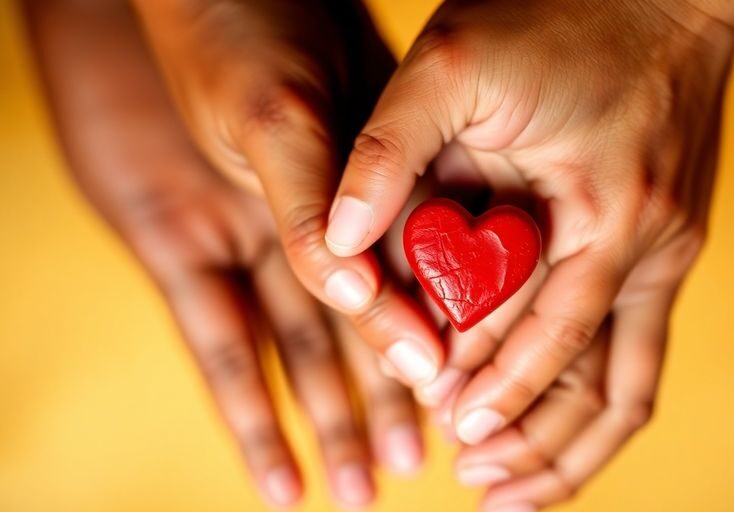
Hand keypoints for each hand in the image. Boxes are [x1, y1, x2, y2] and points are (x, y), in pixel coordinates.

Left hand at [25, 1, 422, 506]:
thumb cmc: (240, 31)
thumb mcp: (281, 111)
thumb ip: (320, 198)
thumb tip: (360, 289)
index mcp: (355, 191)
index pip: (408, 285)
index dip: (431, 349)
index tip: (463, 409)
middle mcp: (306, 223)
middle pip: (357, 331)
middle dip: (387, 404)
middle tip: (419, 472)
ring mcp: (245, 237)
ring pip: (294, 349)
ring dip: (330, 418)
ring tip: (365, 485)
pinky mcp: (174, 242)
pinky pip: (212, 339)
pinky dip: (240, 405)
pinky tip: (271, 460)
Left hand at [327, 0, 733, 507]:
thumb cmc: (560, 12)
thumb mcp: (456, 62)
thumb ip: (390, 150)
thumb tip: (334, 240)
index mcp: (607, 213)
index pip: (544, 334)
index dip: (491, 386)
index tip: (446, 426)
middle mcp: (650, 247)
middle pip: (604, 388)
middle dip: (541, 445)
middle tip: (482, 485)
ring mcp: (666, 249)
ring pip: (630, 381)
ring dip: (572, 438)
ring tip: (516, 483)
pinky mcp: (661, 240)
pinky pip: (632, 341)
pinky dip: (588, 386)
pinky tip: (551, 405)